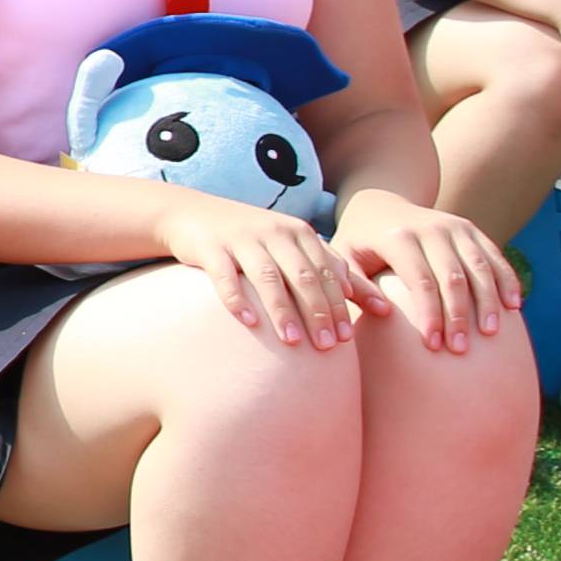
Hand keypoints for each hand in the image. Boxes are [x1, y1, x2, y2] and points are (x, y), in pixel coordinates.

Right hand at [152, 186, 373, 351]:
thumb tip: (369, 301)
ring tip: (293, 341)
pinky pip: (225, 275)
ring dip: (282, 310)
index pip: (328, 272)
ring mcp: (241, 238)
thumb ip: (328, 267)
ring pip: (268, 277)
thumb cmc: (251, 239)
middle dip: (318, 312)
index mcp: (299, 232)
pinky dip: (236, 298)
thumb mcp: (292, 246)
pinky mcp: (210, 247)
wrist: (191, 213)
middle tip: (327, 347)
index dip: (339, 304)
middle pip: (303, 276)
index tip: (348, 338)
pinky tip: (248, 322)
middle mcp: (274, 232)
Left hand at [334, 188, 516, 354]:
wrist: (379, 204)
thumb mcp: (344, 259)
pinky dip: (506, 279)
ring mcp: (454, 226)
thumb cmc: (358, 242)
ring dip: (488, 301)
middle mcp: (430, 228)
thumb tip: (383, 312)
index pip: (420, 281)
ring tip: (491, 333)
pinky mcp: (470, 229)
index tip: (434, 345)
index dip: (430, 314)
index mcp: (398, 237)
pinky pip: (493, 255)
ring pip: (479, 266)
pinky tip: (513, 305)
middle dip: (459, 315)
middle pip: (453, 277)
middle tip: (460, 350)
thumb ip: (356, 285)